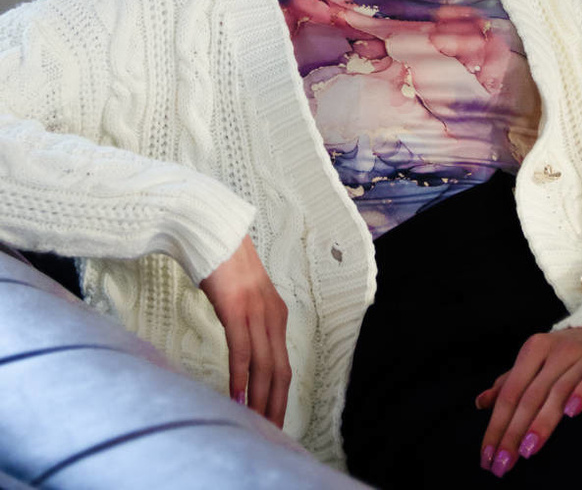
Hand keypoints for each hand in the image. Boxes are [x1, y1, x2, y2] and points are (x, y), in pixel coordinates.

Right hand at [200, 234, 291, 427]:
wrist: (214, 232)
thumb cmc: (224, 266)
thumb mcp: (243, 298)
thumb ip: (247, 322)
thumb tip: (243, 351)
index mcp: (276, 314)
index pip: (284, 365)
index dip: (280, 396)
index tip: (273, 419)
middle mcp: (272, 315)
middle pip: (280, 371)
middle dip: (276, 405)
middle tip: (270, 432)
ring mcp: (255, 311)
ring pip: (264, 365)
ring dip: (259, 398)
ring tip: (255, 422)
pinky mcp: (236, 307)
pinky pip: (242, 348)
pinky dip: (241, 375)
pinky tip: (237, 395)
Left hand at [475, 327, 581, 477]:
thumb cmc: (565, 352)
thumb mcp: (535, 360)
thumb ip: (509, 382)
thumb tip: (480, 403)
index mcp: (533, 349)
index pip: (510, 392)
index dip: (497, 424)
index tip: (488, 454)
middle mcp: (554, 351)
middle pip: (530, 396)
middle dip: (513, 431)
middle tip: (503, 462)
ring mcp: (580, 356)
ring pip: (557, 392)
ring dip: (542, 422)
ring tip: (527, 449)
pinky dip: (581, 394)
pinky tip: (572, 414)